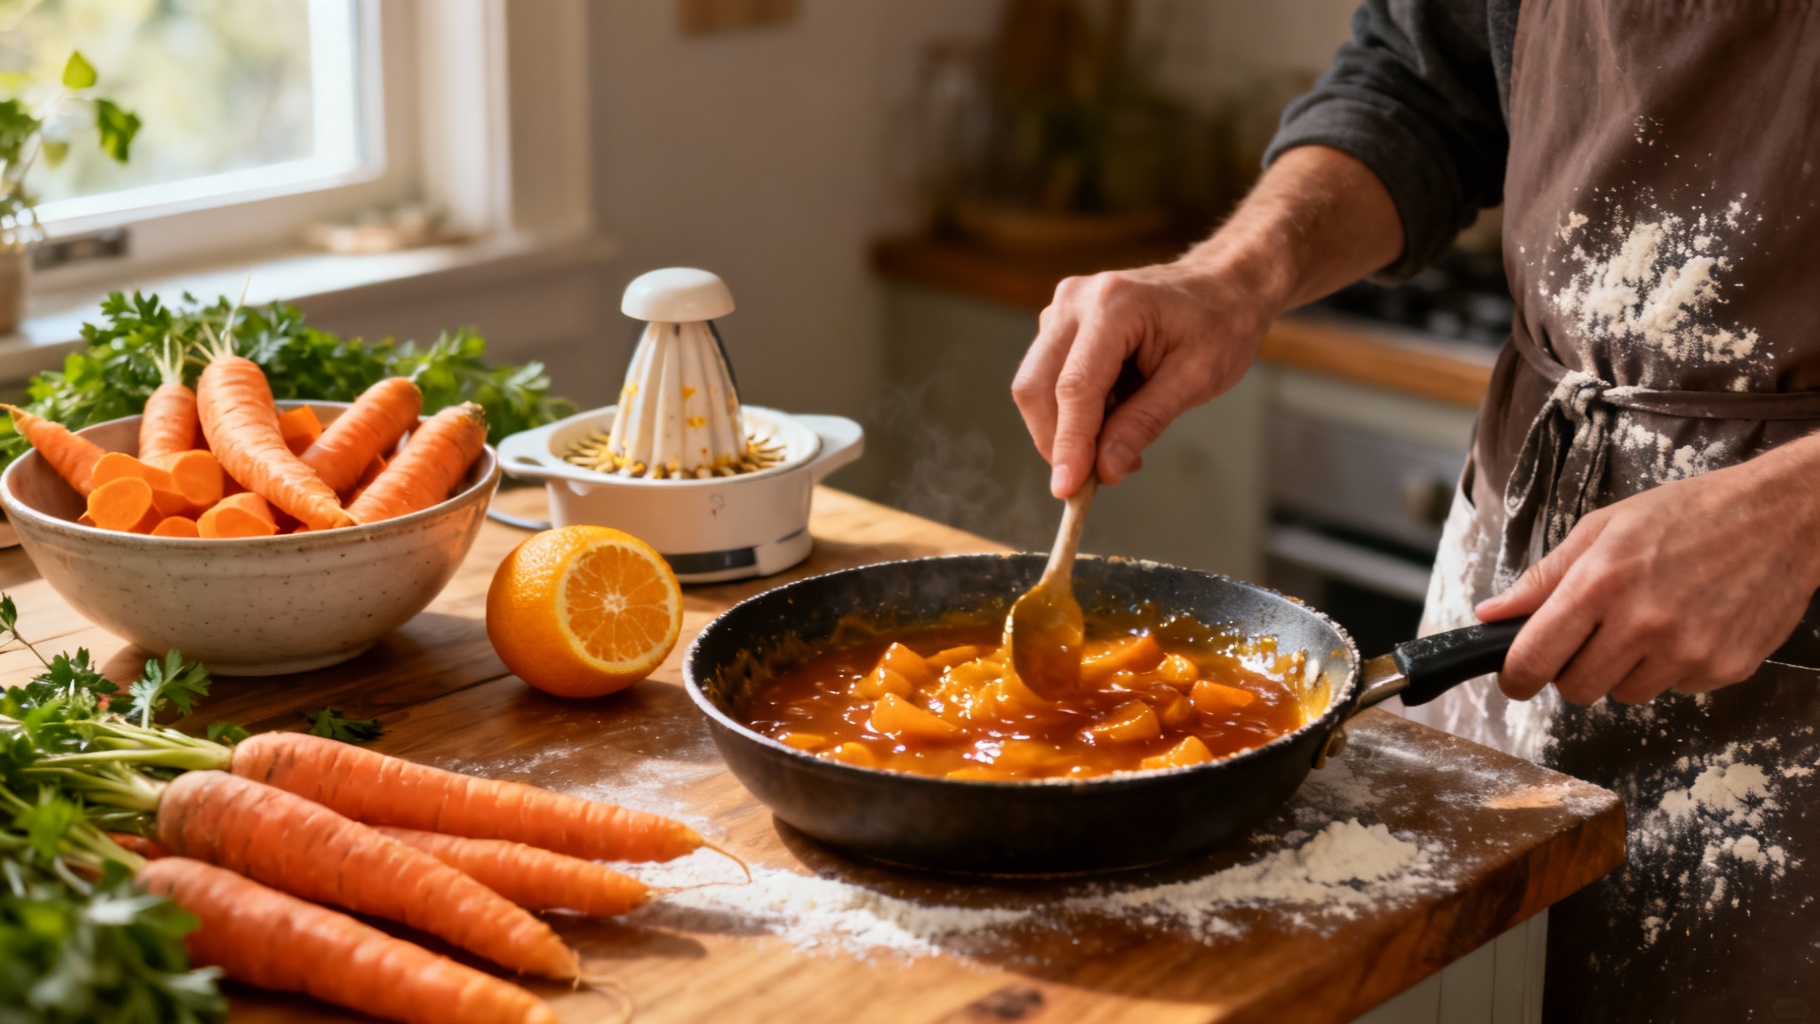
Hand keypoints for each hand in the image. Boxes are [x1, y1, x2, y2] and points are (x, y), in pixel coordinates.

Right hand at [1008, 145, 1404, 497]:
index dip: (1068, 444)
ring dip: (1065, 428)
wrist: (1224, 284)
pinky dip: (1071, 412)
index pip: (1074, 388)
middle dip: (1056, 442)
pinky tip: (1112, 419)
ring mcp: (1063, 307)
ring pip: (1035, 386)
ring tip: (1118, 444)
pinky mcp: (1060, 323)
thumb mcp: (1196, 379)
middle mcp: (1076, 300)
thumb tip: (1105, 470)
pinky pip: (1048, 377)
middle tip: (1093, 480)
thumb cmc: (1220, 325)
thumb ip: (1145, 422)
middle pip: (1036, 387)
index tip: (1068, 491)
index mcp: (1113, 305)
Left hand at [1477, 439, 1819, 703]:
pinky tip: (1688, 625)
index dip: (1515, 676)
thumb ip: (1544, 578)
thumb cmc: (1689, 514)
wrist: (1781, 517)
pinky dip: (1672, 668)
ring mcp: (1688, 650)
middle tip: (1591, 638)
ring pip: (1625, 694)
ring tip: (1648, 621)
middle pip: (1576, 689)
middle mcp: (1642, 623)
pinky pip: (1675, 689)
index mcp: (1601, 583)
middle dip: (1571, 671)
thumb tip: (1491, 614)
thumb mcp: (1604, 528)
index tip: (1515, 678)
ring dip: (1624, 669)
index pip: (1534, 657)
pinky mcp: (1725, 667)